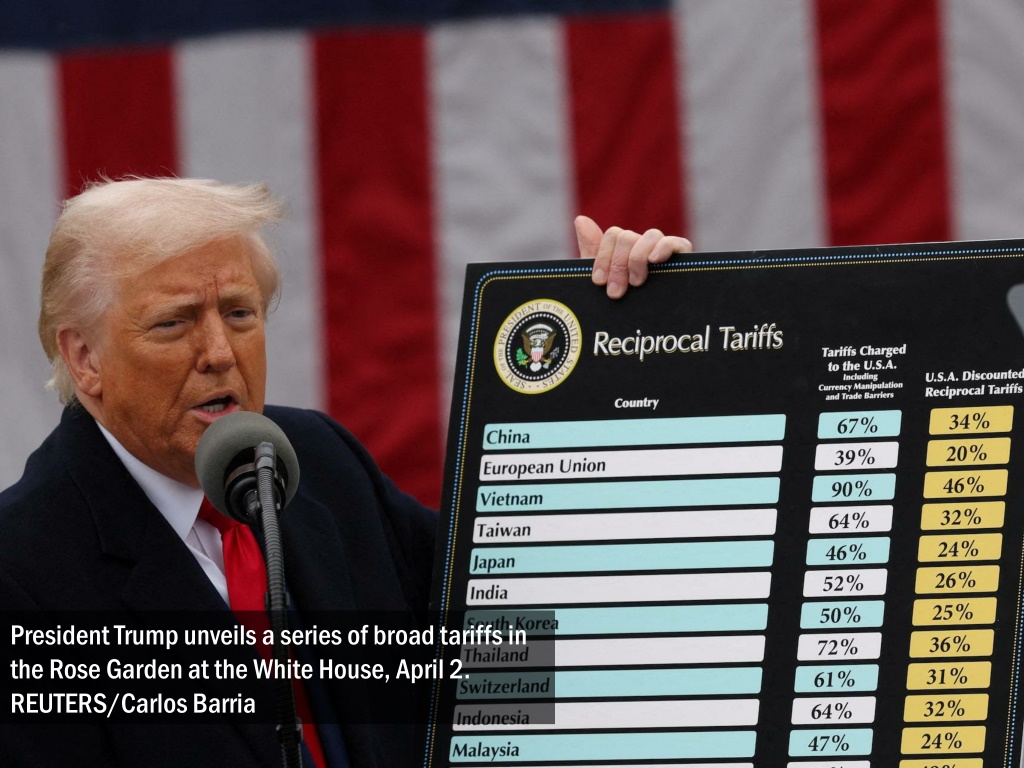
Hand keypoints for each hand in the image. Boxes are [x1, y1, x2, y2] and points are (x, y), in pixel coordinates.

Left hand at [575, 215, 691, 298]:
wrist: (651, 336)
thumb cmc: (624, 307)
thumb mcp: (604, 282)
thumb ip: (592, 251)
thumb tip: (580, 219)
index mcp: (625, 251)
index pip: (613, 235)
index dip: (603, 257)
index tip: (598, 282)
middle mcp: (644, 248)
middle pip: (628, 237)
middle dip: (617, 265)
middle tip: (616, 292)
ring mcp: (664, 253)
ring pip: (651, 235)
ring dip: (637, 258)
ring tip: (636, 283)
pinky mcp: (684, 261)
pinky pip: (677, 242)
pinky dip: (664, 247)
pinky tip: (654, 260)